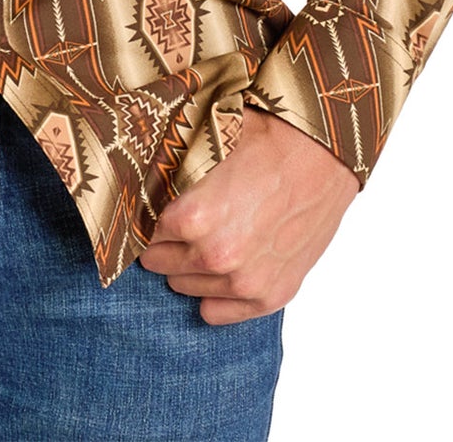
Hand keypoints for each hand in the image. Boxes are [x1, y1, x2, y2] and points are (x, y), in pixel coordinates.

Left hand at [137, 105, 359, 322]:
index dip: (142, 216)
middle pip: (158, 263)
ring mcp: (245, 281)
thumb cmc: (265, 138)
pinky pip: (216, 313)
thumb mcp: (206, 140)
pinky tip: (221, 265)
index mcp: (193, 216)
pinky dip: (213, 294)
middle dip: (163, 242)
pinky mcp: (270, 295)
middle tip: (178, 220)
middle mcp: (216, 256)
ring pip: (184, 287)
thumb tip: (129, 170)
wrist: (323, 153)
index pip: (140, 231)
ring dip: (186, 266)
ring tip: (204, 235)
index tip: (148, 208)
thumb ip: (166, 166)